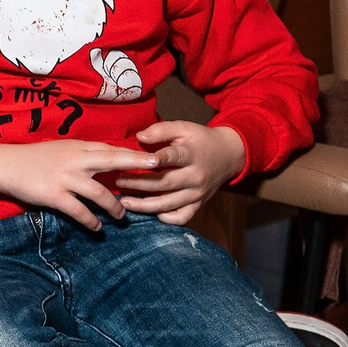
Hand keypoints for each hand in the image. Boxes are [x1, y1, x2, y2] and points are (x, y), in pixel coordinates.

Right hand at [0, 138, 160, 231]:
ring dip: (114, 207)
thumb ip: (85, 154)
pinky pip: (78, 210)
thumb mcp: (63, 149)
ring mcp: (66, 178)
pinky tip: (97, 227)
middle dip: (136, 164)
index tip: (157, 156)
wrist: (6, 165)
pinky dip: (90, 220)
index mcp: (79, 148)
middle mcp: (76, 161)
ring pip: (99, 193)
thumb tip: (112, 159)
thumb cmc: (36, 158)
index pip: (112, 149)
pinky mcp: (54, 195)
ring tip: (122, 216)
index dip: (135, 154)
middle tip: (158, 169)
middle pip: (113, 161)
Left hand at [116, 121, 246, 224]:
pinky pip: (183, 217)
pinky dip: (167, 219)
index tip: (136, 161)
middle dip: (139, 184)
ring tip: (124, 202)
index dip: (157, 159)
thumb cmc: (200, 140)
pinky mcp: (199, 203)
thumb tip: (139, 137)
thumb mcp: (184, 128)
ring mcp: (198, 192)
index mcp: (192, 154)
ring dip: (144, 205)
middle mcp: (196, 176)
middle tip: (118, 181)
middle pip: (165, 184)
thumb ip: (161, 130)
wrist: (229, 154)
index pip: (173, 157)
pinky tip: (151, 214)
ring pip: (169, 204)